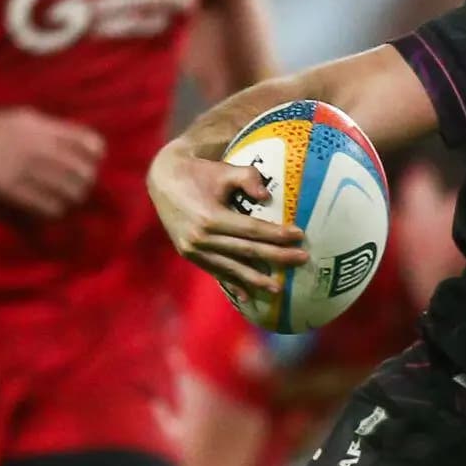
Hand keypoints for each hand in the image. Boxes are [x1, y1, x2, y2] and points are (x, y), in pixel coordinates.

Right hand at [0, 106, 106, 217]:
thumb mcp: (29, 119)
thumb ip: (56, 132)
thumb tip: (84, 147)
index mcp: (48, 130)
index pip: (92, 145)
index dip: (95, 158)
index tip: (89, 163)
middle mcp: (42, 149)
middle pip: (85, 174)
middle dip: (85, 184)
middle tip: (78, 188)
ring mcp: (28, 169)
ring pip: (71, 193)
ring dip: (72, 199)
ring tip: (65, 200)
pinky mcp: (14, 188)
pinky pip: (48, 205)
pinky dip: (55, 209)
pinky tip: (51, 208)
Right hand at [147, 142, 307, 295]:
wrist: (163, 179)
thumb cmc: (199, 172)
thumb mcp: (223, 170)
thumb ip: (248, 178)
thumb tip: (267, 196)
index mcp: (210, 217)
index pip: (252, 230)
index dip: (277, 234)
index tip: (299, 235)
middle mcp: (201, 238)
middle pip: (247, 251)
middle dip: (277, 257)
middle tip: (302, 260)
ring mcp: (193, 250)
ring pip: (231, 268)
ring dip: (256, 279)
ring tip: (279, 288)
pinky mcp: (188, 254)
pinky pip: (214, 271)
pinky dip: (231, 283)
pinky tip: (247, 296)